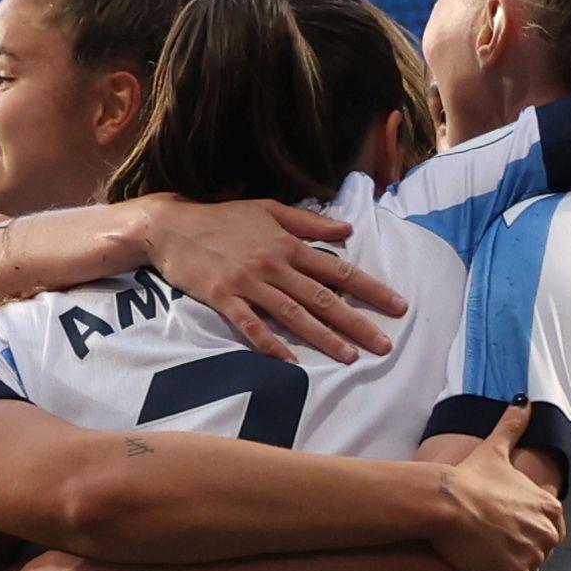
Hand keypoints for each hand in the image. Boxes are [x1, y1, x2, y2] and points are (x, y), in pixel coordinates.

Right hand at [145, 200, 403, 362]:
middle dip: (356, 322)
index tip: (397, 307)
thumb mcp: (268, 208)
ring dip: (323, 337)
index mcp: (288, 244)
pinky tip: (290, 362)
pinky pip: (251, 325)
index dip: (370, 289)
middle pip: (322, 298)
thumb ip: (308, 221)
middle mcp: (274, 265)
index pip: (338, 271)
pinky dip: (270, 343)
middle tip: (383, 345)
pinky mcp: (223, 298)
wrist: (173, 225)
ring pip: (293, 314)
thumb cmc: (222, 217)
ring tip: (349, 357)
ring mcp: (249, 283)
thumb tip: (347, 232)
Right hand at [420, 435, 562, 570]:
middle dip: (517, 550)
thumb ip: (513, 427)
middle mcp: (548, 536)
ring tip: (483, 558)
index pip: (548, 527)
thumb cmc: (470, 478)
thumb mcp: (495, 450)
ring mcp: (533, 560)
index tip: (502, 526)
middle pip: (537, 552)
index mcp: (550, 509)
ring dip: (507, 569)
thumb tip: (523, 401)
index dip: (523, 528)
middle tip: (490, 544)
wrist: (447, 505)